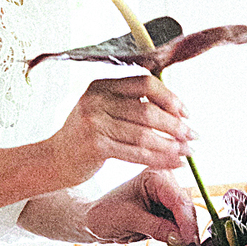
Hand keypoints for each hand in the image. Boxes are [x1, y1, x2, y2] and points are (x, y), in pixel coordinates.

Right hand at [49, 72, 195, 188]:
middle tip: (193, 135)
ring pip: (145, 134)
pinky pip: (137, 153)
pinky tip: (175, 163)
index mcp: (101, 85)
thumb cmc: (85, 136)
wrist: (53, 160)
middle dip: (176, 125)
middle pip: (148, 110)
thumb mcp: (102, 109)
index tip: (185, 112)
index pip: (145, 83)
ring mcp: (94, 123)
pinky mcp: (95, 146)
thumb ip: (130, 102)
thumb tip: (174, 106)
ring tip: (188, 152)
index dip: (170, 97)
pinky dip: (160, 159)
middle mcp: (96, 100)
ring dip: (172, 145)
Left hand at [86, 170, 199, 245]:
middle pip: (187, 207)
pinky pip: (181, 223)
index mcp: (154, 175)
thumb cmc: (104, 214)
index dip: (186, 222)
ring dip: (186, 233)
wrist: (93, 220)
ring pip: (187, 216)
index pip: (178, 199)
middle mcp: (165, 181)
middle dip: (189, 229)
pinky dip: (181, 235)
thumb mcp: (128, 221)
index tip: (189, 241)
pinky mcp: (167, 208)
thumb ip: (156, 227)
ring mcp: (167, 195)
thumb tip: (181, 238)